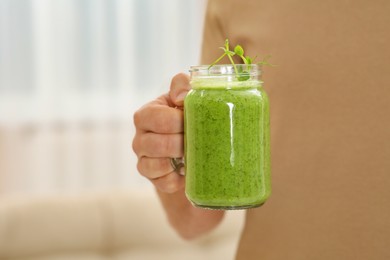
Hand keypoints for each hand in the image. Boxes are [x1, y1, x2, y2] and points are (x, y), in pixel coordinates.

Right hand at [132, 73, 190, 192]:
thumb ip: (182, 84)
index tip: (194, 120)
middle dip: (183, 142)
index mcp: (145, 115)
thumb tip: (182, 97)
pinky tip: (187, 168)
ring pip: (160, 165)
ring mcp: (143, 160)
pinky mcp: (153, 178)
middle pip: (160, 144)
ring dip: (181, 159)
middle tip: (197, 138)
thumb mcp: (184, 95)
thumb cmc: (184, 114)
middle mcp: (139, 138)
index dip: (179, 121)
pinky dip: (180, 177)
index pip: (158, 118)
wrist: (187, 142)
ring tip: (192, 152)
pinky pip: (166, 182)